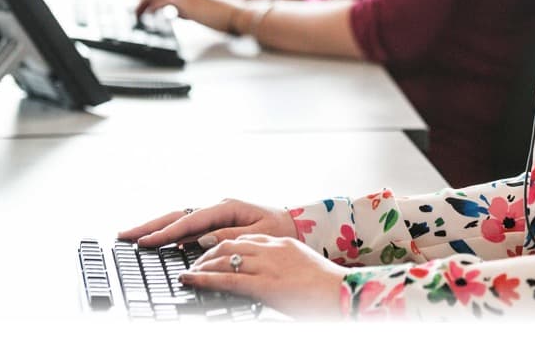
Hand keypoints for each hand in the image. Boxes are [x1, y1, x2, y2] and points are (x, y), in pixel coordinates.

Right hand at [119, 198, 297, 248]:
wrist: (295, 224)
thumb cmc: (280, 229)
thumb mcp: (260, 233)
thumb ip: (231, 236)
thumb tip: (202, 241)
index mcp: (227, 207)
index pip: (190, 221)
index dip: (167, 233)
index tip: (147, 242)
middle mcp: (217, 207)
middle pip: (177, 216)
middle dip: (150, 226)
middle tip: (125, 235)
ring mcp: (215, 214)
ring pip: (179, 219)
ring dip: (156, 227)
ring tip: (133, 235)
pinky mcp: (216, 222)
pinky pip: (188, 226)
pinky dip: (171, 232)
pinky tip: (158, 239)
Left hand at [135, 0, 242, 30]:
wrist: (238, 13)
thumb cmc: (226, 15)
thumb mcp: (204, 10)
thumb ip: (189, 9)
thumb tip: (178, 13)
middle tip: (132, 4)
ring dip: (143, 1)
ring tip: (136, 13)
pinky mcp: (187, 1)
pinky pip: (163, 1)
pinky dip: (152, 6)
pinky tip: (147, 15)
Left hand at [183, 235, 346, 318]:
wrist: (345, 294)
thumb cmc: (330, 289)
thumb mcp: (304, 270)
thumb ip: (285, 269)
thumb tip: (274, 280)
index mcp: (282, 244)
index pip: (246, 239)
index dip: (224, 244)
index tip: (212, 251)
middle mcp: (272, 249)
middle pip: (230, 243)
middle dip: (208, 251)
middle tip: (195, 261)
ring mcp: (267, 265)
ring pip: (224, 258)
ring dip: (201, 264)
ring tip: (189, 271)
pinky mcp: (264, 285)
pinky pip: (227, 279)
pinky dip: (204, 278)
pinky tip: (190, 280)